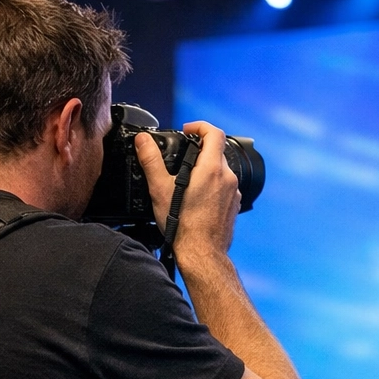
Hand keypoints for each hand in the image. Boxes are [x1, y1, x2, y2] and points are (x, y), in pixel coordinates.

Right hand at [138, 121, 239, 262]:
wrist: (202, 253)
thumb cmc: (183, 225)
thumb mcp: (160, 189)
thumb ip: (151, 161)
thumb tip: (143, 141)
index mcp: (212, 168)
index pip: (214, 133)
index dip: (199, 126)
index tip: (188, 130)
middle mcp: (228, 178)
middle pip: (217, 152)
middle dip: (200, 150)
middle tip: (182, 156)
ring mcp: (234, 193)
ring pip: (221, 171)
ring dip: (206, 169)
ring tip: (187, 180)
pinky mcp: (234, 206)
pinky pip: (225, 188)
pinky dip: (213, 186)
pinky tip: (197, 198)